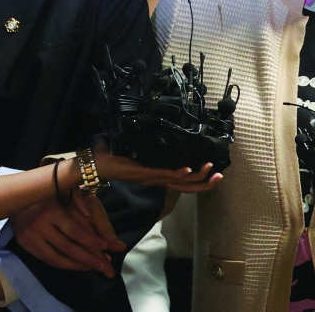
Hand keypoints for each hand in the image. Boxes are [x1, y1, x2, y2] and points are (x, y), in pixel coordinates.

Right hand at [10, 194, 125, 276]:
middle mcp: (39, 226)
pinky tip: (75, 265)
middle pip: (67, 247)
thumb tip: (89, 214)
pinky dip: (62, 264)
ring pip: (56, 258)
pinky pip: (46, 259)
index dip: (90, 240)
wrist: (17, 196)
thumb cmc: (48, 192)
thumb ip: (80, 199)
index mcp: (52, 211)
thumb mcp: (65, 188)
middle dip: (87, 258)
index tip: (105, 246)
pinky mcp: (24, 244)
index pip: (74, 231)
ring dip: (75, 265)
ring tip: (92, 267)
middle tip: (104, 266)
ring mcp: (30, 237)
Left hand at [92, 142, 223, 191]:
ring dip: (196, 176)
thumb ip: (147, 144)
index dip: (200, 182)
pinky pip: (164, 175)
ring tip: (209, 167)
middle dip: (205, 183)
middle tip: (220, 175)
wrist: (94, 165)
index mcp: (156, 176)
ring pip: (179, 182)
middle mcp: (156, 180)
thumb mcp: (136, 150)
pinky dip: (177, 173)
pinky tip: (187, 168)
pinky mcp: (143, 174)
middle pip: (186, 187)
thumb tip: (158, 127)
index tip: (215, 174)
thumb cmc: (112, 157)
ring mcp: (151, 178)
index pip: (183, 183)